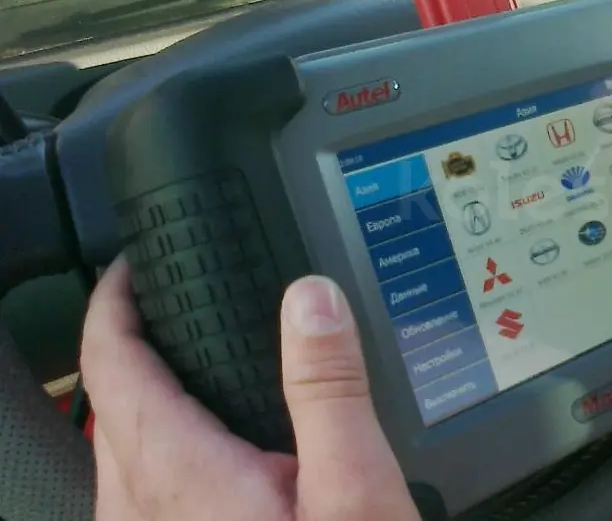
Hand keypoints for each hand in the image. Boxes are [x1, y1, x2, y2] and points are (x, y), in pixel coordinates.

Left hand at [80, 259, 421, 520]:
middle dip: (137, 346)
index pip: (110, 360)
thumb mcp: (352, 489)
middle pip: (108, 401)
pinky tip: (223, 459)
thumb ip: (328, 388)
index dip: (114, 300)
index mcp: (175, 470)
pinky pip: (143, 490)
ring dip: (150, 399)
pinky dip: (167, 447)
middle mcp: (138, 507)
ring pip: (122, 450)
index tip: (136, 266)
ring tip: (205, 372)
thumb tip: (311, 299)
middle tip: (184, 308)